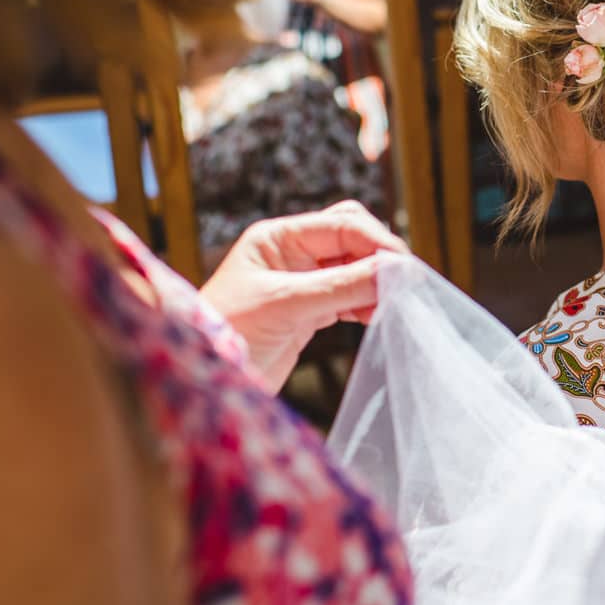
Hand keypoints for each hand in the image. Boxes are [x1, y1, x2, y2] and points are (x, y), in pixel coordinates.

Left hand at [200, 201, 407, 392]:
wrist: (202, 381)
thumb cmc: (226, 332)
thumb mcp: (285, 304)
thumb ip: (340, 286)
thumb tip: (392, 271)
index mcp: (278, 238)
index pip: (342, 224)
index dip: (376, 241)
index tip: (402, 266)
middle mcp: (291, 254)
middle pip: (352, 238)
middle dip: (379, 256)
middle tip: (402, 281)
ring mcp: (301, 283)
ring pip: (354, 269)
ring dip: (375, 283)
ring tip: (390, 304)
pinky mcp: (308, 313)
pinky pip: (349, 297)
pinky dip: (366, 304)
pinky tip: (375, 316)